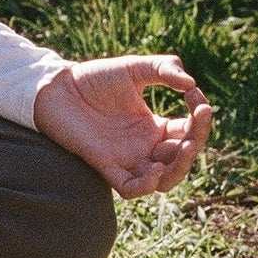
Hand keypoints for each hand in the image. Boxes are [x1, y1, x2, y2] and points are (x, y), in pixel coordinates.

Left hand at [32, 55, 212, 199]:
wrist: (56, 87)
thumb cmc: (94, 78)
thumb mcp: (134, 69)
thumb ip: (164, 69)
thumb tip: (191, 83)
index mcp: (154, 127)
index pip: (189, 132)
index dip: (200, 118)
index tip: (195, 95)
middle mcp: (144, 147)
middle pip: (182, 159)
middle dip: (196, 144)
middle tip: (197, 120)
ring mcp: (126, 158)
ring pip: (164, 180)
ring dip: (180, 167)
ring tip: (185, 146)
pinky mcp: (105, 165)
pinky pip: (131, 188)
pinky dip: (147, 185)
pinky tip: (156, 168)